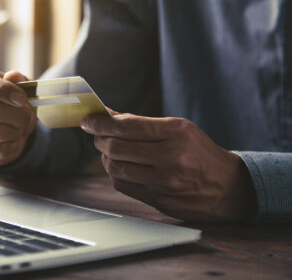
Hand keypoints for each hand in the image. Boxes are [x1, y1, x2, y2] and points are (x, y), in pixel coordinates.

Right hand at [0, 66, 36, 165]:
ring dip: (17, 132)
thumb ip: (19, 81)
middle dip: (18, 116)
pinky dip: (13, 146)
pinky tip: (13, 140)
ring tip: (20, 129)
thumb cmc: (11, 103)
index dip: (5, 90)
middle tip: (28, 118)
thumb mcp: (19, 88)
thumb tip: (14, 76)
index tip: (22, 98)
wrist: (4, 128)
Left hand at [81, 110, 256, 221]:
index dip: (101, 122)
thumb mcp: (179, 128)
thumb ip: (143, 123)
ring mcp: (165, 182)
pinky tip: (119, 166)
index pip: (126, 125)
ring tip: (109, 150)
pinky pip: (122, 185)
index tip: (88, 120)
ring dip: (105, 157)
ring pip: (115, 167)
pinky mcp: (159, 200)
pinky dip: (114, 173)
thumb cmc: (199, 152)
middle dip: (99, 139)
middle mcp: (171, 157)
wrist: (228, 187)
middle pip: (116, 147)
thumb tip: (107, 115)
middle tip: (97, 134)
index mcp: (176, 133)